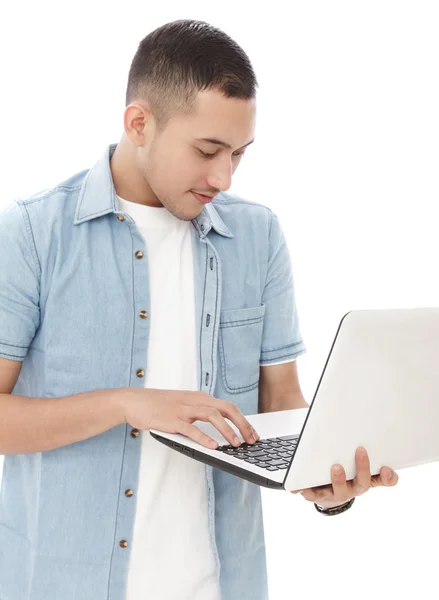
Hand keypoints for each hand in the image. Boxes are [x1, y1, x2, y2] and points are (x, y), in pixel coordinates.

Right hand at [117, 387, 258, 449]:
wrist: (134, 401)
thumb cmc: (159, 405)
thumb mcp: (184, 405)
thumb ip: (199, 413)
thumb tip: (218, 427)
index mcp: (199, 397)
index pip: (228, 407)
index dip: (243, 420)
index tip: (253, 433)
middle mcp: (195, 401)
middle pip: (226, 408)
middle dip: (242, 424)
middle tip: (252, 439)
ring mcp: (183, 409)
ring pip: (212, 416)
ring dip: (227, 430)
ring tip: (236, 444)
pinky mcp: (172, 420)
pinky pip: (191, 429)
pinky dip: (204, 437)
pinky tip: (213, 446)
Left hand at [291, 447, 397, 509]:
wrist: (328, 495)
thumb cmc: (346, 476)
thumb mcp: (359, 468)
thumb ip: (367, 459)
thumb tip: (383, 458)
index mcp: (365, 480)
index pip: (384, 481)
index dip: (388, 477)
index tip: (388, 468)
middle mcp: (354, 489)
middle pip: (362, 483)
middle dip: (362, 468)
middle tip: (360, 451)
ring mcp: (337, 493)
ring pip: (341, 490)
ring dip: (339, 479)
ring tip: (336, 468)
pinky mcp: (320, 496)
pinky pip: (313, 494)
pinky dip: (306, 490)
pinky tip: (299, 487)